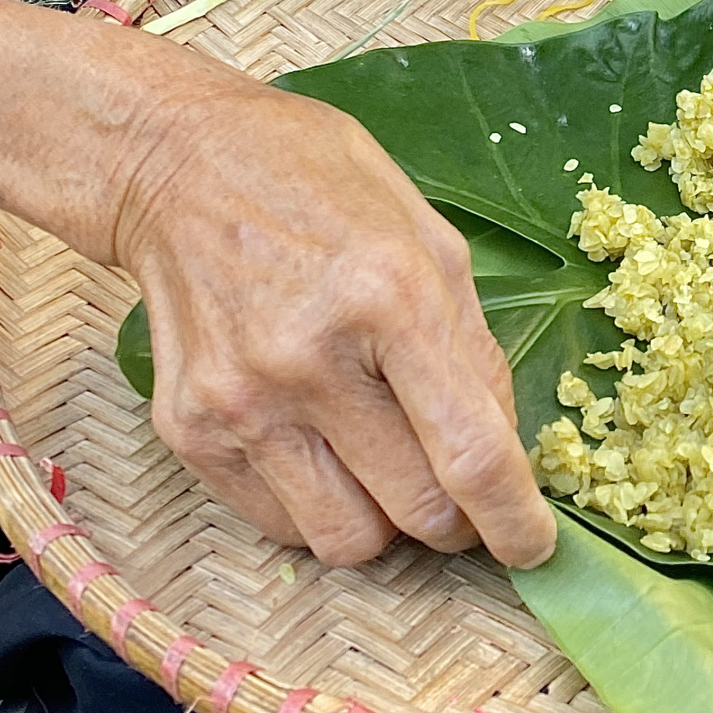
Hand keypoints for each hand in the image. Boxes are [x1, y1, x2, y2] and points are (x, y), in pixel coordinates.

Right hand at [116, 73, 555, 568]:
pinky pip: (281, 524)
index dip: (514, 519)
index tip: (534, 544)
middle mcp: (311, 361)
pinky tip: (325, 450)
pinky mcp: (189, 429)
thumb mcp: (431, 238)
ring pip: (348, 541)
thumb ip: (474, 346)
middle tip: (460, 490)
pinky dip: (320, 508)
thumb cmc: (321, 186)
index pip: (470, 453)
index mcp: (391, 299)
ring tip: (387, 469)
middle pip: (416, 511)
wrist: (179, 167)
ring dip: (388, 524)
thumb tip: (502, 445)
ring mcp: (242, 402)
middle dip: (459, 520)